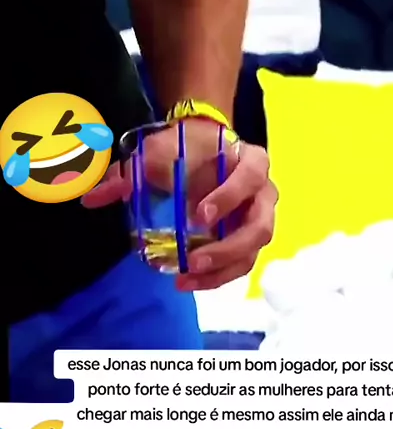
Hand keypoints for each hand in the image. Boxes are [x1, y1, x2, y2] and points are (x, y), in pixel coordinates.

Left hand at [82, 120, 277, 290]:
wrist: (203, 146)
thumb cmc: (186, 147)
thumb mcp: (157, 153)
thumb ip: (128, 175)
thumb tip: (92, 199)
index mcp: (250, 161)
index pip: (250, 177)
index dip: (229, 197)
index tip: (199, 215)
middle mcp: (264, 192)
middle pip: (260, 226)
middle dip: (227, 248)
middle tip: (194, 261)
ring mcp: (259, 218)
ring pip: (252, 253)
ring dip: (222, 270)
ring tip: (187, 280)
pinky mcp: (248, 239)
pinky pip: (240, 263)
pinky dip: (217, 277)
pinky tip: (189, 282)